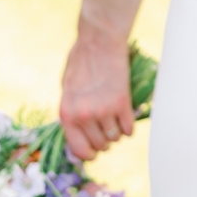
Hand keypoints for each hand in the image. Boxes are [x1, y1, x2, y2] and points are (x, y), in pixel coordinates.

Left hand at [59, 20, 134, 160]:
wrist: (99, 42)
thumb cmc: (81, 62)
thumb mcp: (67, 90)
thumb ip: (72, 113)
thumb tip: (79, 135)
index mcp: (67, 114)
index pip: (79, 149)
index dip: (89, 154)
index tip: (95, 151)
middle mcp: (84, 116)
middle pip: (100, 145)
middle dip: (105, 141)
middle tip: (107, 129)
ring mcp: (104, 110)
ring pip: (115, 138)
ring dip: (117, 133)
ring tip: (116, 120)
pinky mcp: (122, 103)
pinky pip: (129, 129)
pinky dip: (129, 126)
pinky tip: (126, 117)